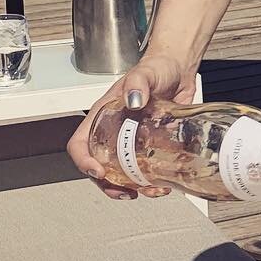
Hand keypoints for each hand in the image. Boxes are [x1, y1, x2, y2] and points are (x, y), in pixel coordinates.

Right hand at [67, 52, 198, 199]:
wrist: (180, 70)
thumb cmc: (157, 68)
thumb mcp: (145, 72)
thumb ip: (138, 83)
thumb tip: (134, 100)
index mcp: (103, 116)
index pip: (80, 143)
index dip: (83, 160)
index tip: (98, 171)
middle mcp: (114, 132)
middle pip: (99, 166)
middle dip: (108, 184)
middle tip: (125, 192)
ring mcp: (132, 141)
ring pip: (122, 173)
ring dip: (132, 187)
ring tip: (149, 191)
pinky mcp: (151, 145)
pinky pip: (146, 169)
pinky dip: (152, 181)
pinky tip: (163, 184)